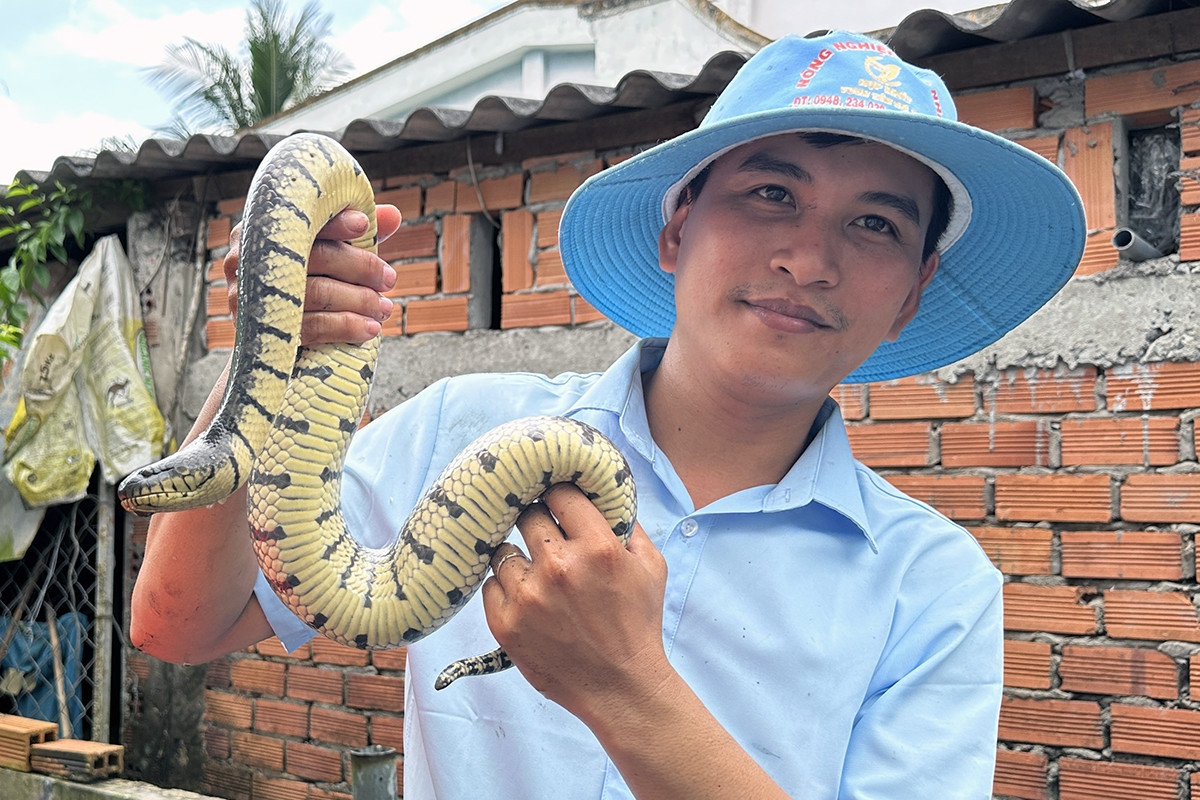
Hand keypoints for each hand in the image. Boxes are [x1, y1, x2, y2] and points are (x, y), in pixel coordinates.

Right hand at [223, 204, 402, 343]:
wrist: (272, 342)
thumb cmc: (307, 285)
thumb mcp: (330, 255)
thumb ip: (356, 235)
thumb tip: (393, 216)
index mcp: (264, 228)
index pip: (301, 218)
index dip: (334, 220)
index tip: (364, 225)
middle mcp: (249, 257)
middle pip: (314, 255)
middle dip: (360, 266)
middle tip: (389, 279)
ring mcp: (252, 295)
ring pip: (317, 292)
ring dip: (359, 300)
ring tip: (383, 308)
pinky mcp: (263, 330)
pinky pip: (311, 326)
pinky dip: (346, 326)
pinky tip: (369, 329)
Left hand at [482, 484, 671, 720]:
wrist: (621, 688)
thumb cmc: (638, 624)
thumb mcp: (651, 567)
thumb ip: (629, 524)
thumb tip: (604, 495)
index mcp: (597, 548)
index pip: (559, 494)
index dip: (558, 496)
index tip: (557, 503)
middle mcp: (559, 568)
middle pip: (527, 516)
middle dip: (536, 521)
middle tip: (543, 534)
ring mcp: (528, 597)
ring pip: (503, 551)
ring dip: (518, 557)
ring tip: (534, 572)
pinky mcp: (505, 624)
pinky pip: (489, 585)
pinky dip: (504, 588)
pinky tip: (525, 597)